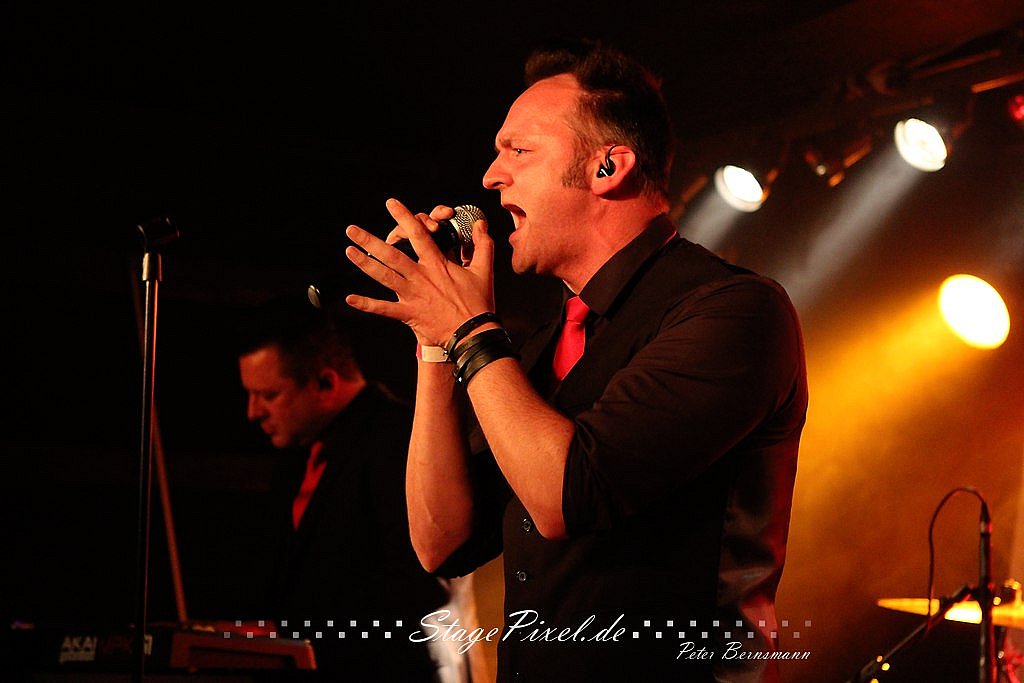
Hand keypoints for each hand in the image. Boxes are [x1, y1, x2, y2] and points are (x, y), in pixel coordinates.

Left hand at [345, 198, 494, 345]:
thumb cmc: (478, 303)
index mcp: (437, 265)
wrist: (474, 334)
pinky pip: (384, 309)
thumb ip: (483, 244)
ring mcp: (413, 296)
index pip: (418, 235)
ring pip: (384, 276)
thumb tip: (481, 223)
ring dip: (365, 264)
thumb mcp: (484, 270)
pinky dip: (366, 305)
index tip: (391, 204)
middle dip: (370, 241)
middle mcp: (421, 277)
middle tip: (351, 230)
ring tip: (349, 251)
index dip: (404, 217)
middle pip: (391, 255)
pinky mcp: (409, 314)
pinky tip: (349, 298)